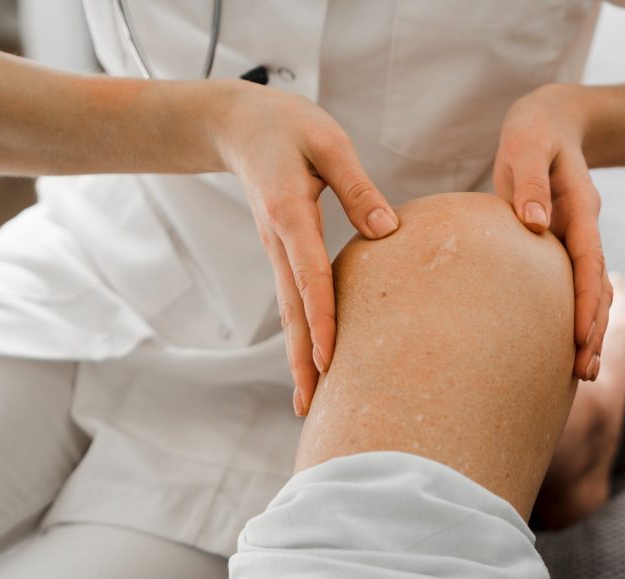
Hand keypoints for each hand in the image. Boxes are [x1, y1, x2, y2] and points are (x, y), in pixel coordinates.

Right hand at [212, 81, 398, 414]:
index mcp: (289, 215)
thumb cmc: (288, 127)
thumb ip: (356, 186)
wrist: (236, 123)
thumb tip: (387, 231)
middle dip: (303, 361)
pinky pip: (291, 301)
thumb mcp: (328, 143)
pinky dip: (300, 334)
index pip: (309, 277)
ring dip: (298, 358)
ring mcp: (276, 252)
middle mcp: (278, 242)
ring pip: (288, 314)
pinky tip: (312, 361)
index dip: (322, 320)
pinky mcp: (281, 253)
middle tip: (313, 408)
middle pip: (292, 312)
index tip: (333, 361)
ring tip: (308, 403)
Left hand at [493, 85, 611, 380]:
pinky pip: (576, 287)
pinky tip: (568, 345)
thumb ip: (529, 181)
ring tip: (582, 373)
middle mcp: (584, 230)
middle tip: (585, 373)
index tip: (580, 337)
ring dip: (590, 331)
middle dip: (594, 331)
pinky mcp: (564, 247)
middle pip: (597, 288)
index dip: (586, 301)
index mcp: (579, 209)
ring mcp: (578, 241)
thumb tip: (534, 225)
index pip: (587, 262)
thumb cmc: (533, 132)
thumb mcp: (527, 143)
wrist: (553, 122)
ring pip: (593, 292)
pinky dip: (578, 316)